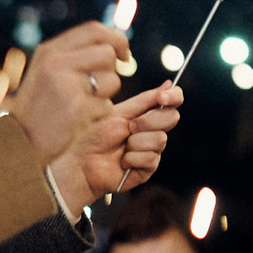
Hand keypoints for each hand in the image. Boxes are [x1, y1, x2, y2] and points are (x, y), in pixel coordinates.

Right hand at [5, 23, 120, 164]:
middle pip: (107, 53)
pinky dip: (99, 114)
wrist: (19, 142)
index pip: (94, 30)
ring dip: (106, 95)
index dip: (116, 39)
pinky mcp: (78, 108)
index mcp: (49, 51)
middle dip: (111, 71)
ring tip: (82, 104)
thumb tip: (116, 45)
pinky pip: (107, 105)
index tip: (123, 55)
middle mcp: (56, 63)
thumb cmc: (39, 107)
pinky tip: (80, 120)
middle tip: (97, 87)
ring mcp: (66, 85)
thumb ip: (75, 55)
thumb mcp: (47, 72)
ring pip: (112, 80)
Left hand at [52, 81, 181, 203]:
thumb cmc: (93, 136)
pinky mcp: (147, 169)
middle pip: (172, 118)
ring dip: (135, 142)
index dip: (173, 97)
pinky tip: (121, 161)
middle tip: (129, 127)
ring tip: (121, 146)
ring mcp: (152, 150)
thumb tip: (168, 84)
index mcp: (147, 115)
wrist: (79, 162)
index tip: (162, 97)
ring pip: (160, 139)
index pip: (172, 102)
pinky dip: (132, 158)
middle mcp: (153, 132)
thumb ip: (145, 100)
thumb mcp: (119, 113)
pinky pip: (151, 158)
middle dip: (147, 121)